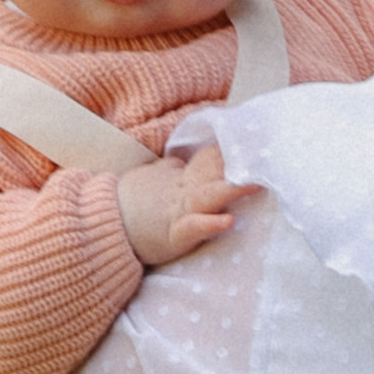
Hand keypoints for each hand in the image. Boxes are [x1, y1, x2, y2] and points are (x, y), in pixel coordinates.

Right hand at [118, 141, 261, 268]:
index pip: (214, 156)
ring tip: (257, 184)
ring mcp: (180, 211)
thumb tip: (182, 161)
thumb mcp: (153, 180)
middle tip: (271, 155)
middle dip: (243, 163)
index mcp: (183, 177)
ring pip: (210, 195)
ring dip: (234, 189)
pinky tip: (228, 221)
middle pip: (216, 170)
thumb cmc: (131, 204)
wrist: (103, 225)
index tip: (264, 138)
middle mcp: (185, 190)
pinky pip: (194, 227)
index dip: (239, 148)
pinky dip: (210, 224)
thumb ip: (172, 170)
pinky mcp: (174, 235)